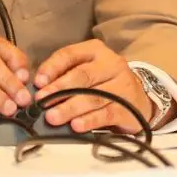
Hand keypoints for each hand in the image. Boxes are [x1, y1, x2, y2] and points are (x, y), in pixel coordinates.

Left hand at [33, 40, 153, 133]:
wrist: (139, 100)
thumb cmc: (104, 83)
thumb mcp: (86, 71)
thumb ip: (65, 75)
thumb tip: (40, 89)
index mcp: (96, 50)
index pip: (70, 54)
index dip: (52, 68)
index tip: (38, 82)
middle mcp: (111, 64)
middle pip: (81, 76)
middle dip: (59, 89)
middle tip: (41, 102)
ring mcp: (122, 85)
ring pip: (92, 97)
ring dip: (70, 108)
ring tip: (53, 117)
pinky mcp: (129, 107)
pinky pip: (106, 114)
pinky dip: (89, 120)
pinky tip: (76, 126)